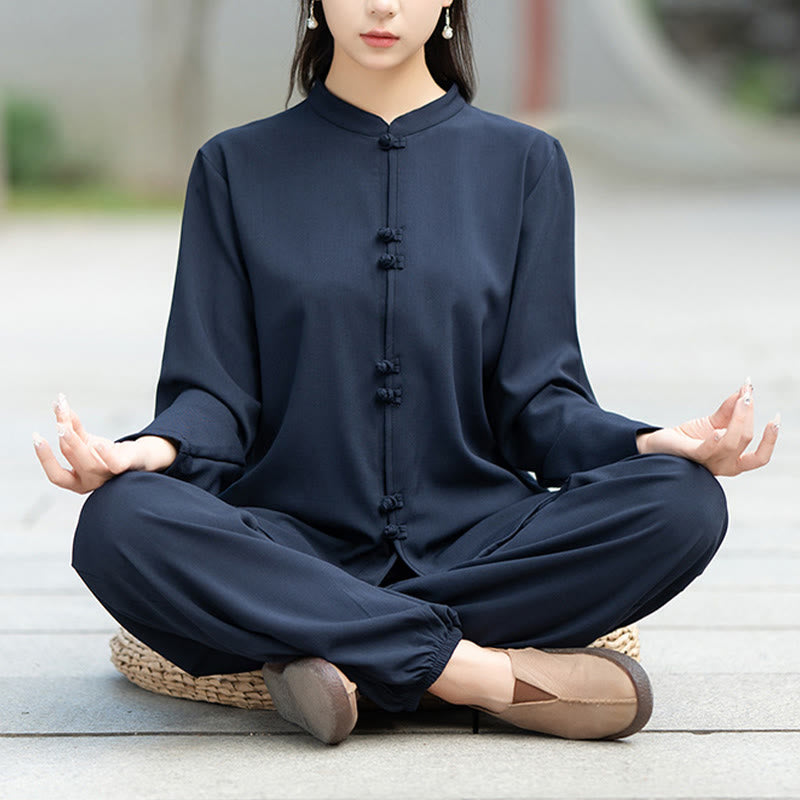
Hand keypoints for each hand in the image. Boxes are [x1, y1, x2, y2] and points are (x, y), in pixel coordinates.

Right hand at [33, 393, 176, 493]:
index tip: (36, 437)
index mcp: (78, 480)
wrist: (140, 459)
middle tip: (58, 423)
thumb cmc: (108, 453)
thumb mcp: (88, 441)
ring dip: (75, 441)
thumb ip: (73, 427)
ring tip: (65, 422)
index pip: (56, 476)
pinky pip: (115, 463)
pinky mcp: (125, 467)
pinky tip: (99, 443)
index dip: (45, 458)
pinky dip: (106, 454)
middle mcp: (92, 481)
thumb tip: (60, 404)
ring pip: (88, 462)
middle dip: (64, 439)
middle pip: (73, 460)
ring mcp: (108, 476)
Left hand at [636, 377, 779, 476]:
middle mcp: (724, 465)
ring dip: (739, 417)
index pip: (760, 456)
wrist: (658, 444)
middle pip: (745, 439)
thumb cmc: (688, 437)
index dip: (771, 439)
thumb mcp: (713, 423)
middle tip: (748, 394)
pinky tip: (718, 430)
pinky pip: (708, 449)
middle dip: (749, 414)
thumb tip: (746, 390)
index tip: (776, 417)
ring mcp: (708, 462)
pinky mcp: (692, 455)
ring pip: (732, 442)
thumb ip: (730, 410)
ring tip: (741, 398)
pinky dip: (716, 438)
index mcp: (733, 461)